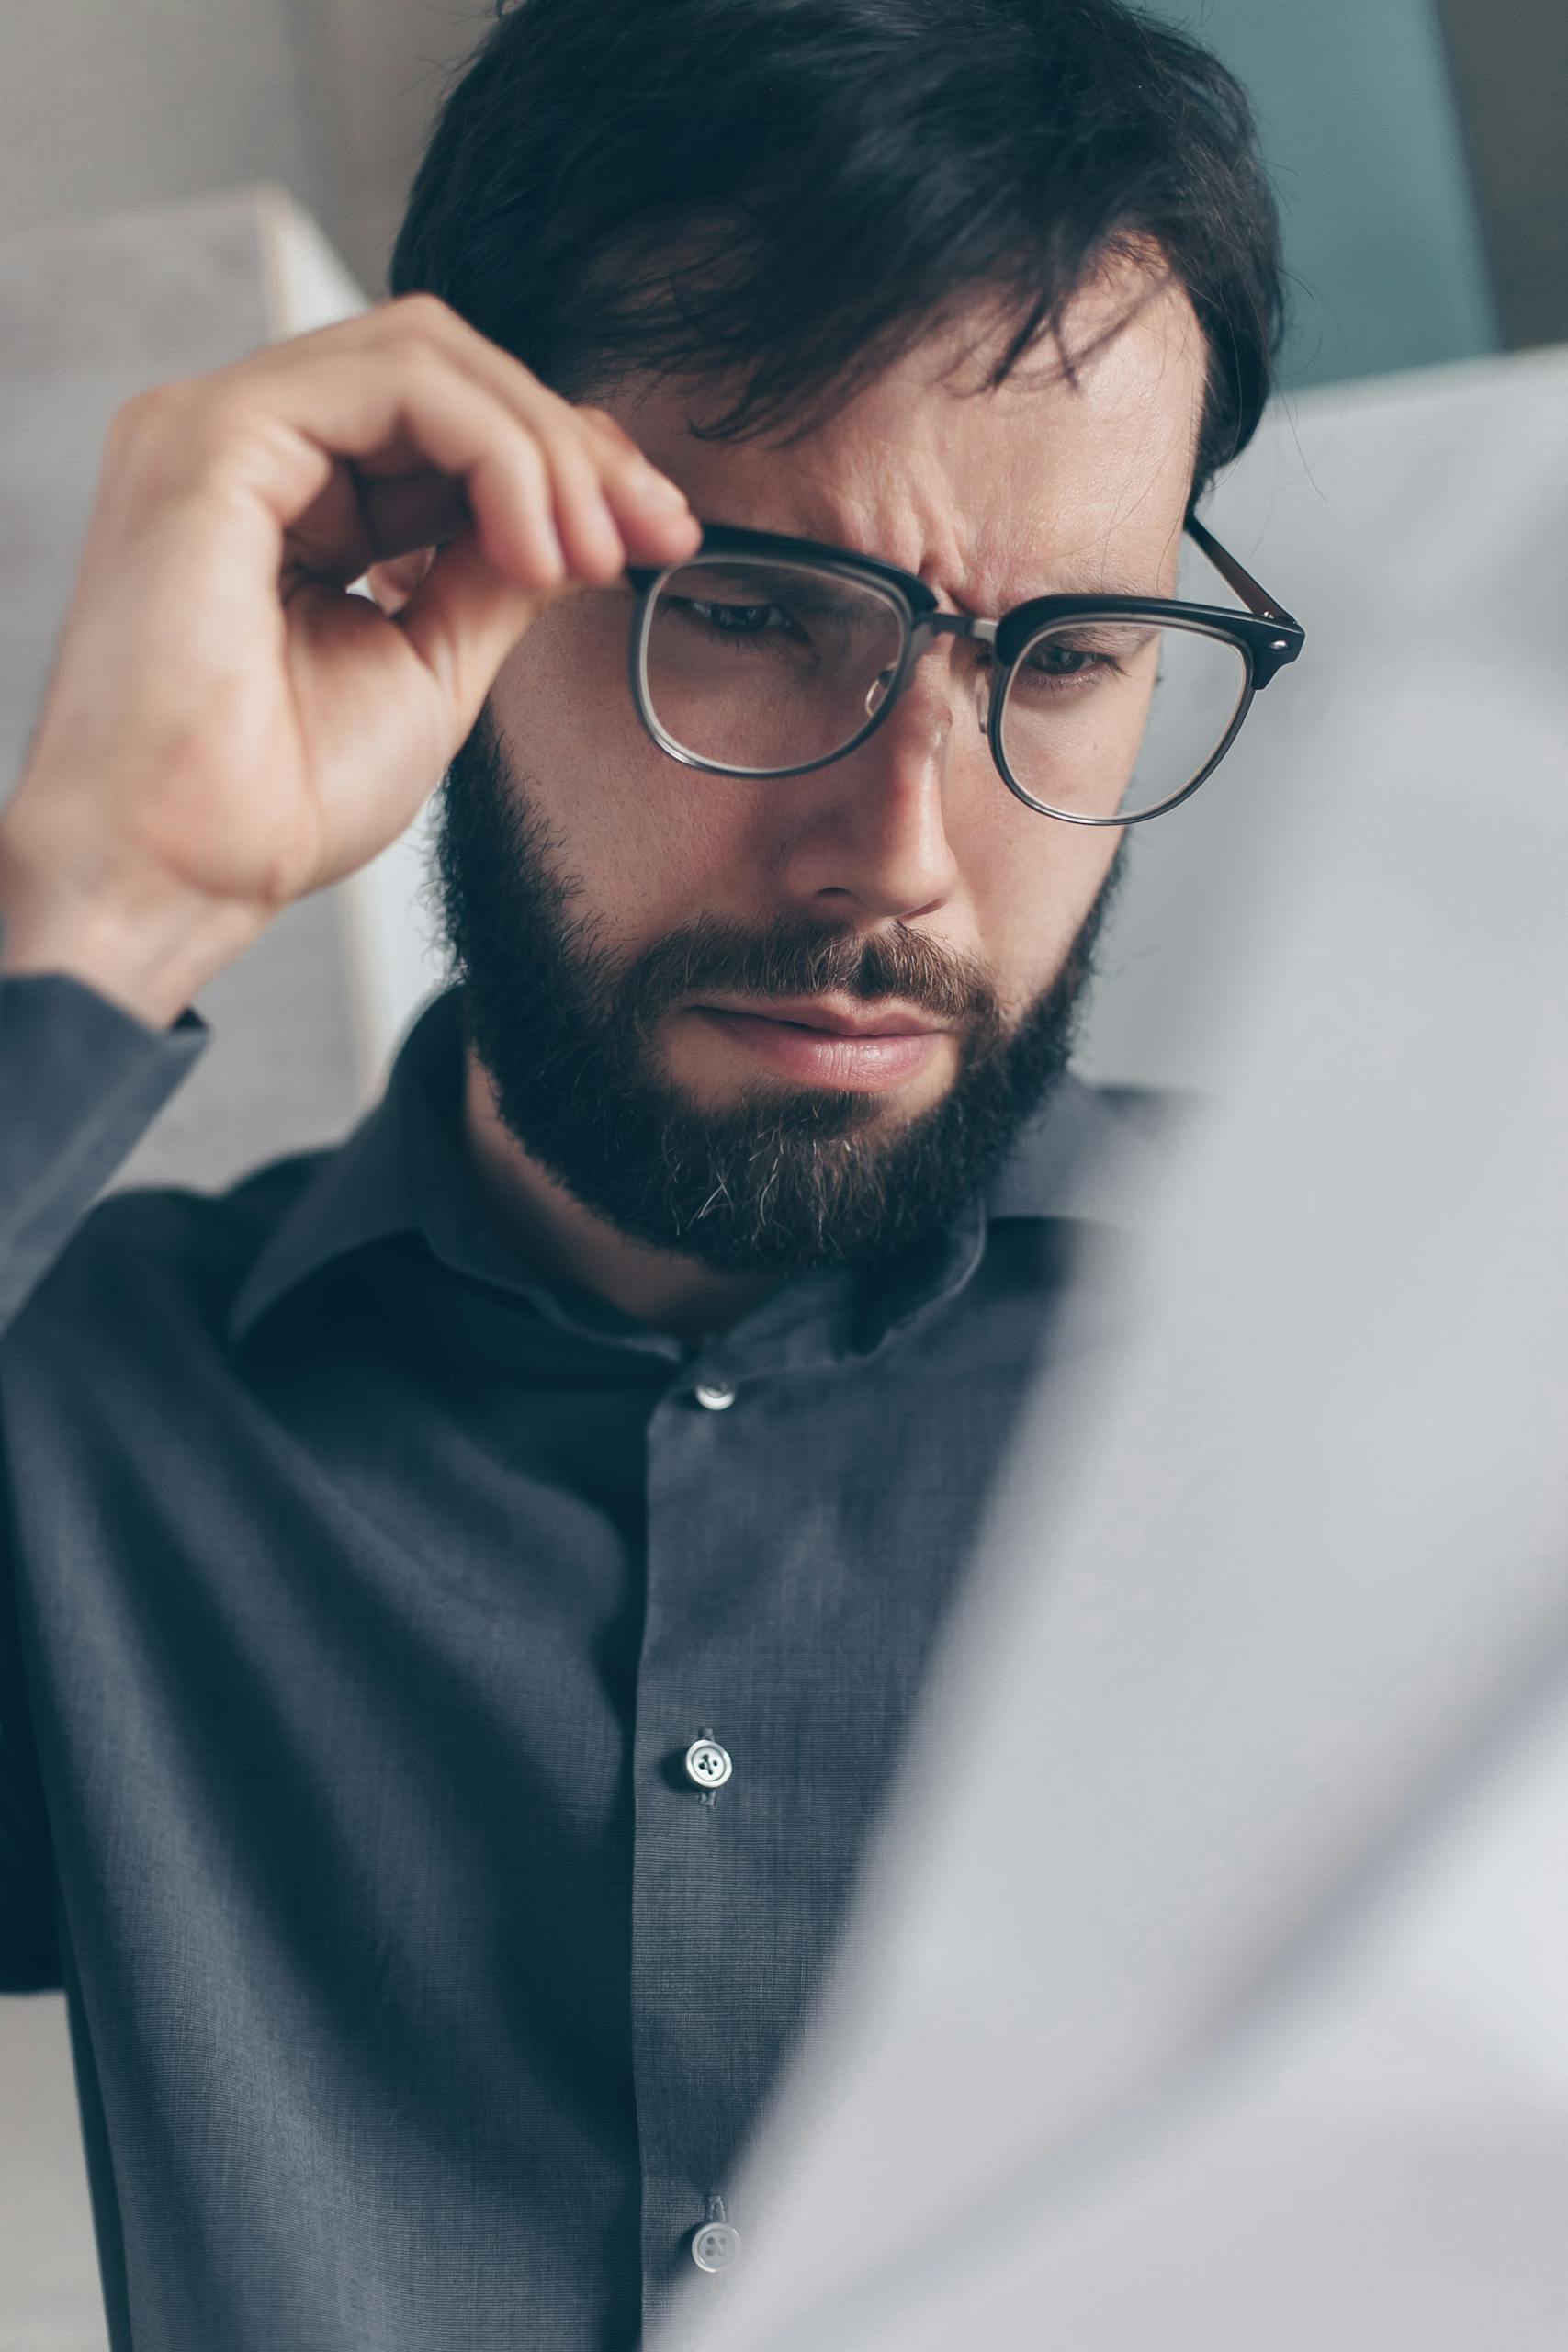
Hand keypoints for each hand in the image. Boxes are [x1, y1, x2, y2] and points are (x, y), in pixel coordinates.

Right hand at [3, 294, 699, 951]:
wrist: (186, 872)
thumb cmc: (275, 799)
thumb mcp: (432, 663)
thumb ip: (495, 572)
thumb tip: (587, 515)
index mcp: (283, 493)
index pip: (443, 419)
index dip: (563, 461)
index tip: (658, 534)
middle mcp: (245, 442)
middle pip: (445, 367)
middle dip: (572, 445)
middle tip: (655, 531)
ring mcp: (220, 427)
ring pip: (430, 358)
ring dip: (545, 450)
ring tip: (596, 552)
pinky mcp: (214, 435)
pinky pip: (397, 385)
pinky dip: (497, 454)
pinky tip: (537, 547)